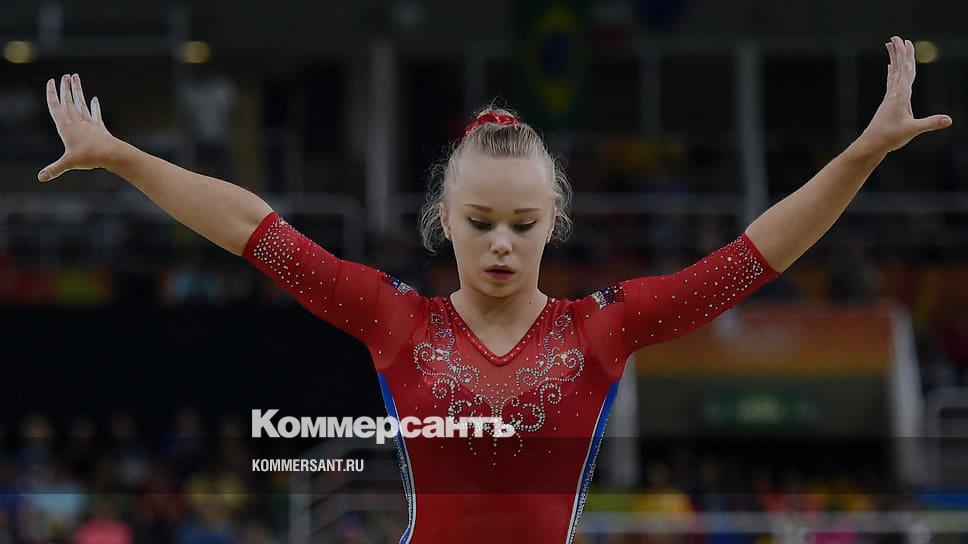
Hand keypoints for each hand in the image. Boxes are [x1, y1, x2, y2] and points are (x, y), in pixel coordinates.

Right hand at [39, 74, 117, 181]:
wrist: (112, 154)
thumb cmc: (89, 157)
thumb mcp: (68, 163)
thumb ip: (54, 169)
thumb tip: (40, 178)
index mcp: (66, 126)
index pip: (56, 106)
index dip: (52, 93)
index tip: (52, 81)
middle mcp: (77, 122)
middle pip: (69, 101)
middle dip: (66, 88)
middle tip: (65, 75)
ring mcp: (89, 124)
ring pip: (81, 104)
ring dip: (78, 91)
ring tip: (76, 78)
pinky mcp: (99, 128)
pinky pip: (95, 115)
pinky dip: (94, 107)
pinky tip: (94, 100)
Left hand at [860, 36, 951, 153]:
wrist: (871, 145)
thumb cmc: (890, 137)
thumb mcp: (913, 130)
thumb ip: (931, 123)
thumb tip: (949, 120)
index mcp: (901, 96)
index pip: (906, 72)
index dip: (908, 57)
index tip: (907, 43)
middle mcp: (894, 94)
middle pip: (899, 68)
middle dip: (900, 53)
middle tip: (897, 37)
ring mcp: (890, 98)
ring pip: (893, 73)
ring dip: (894, 58)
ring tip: (891, 45)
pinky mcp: (888, 103)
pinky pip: (891, 82)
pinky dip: (892, 72)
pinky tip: (890, 67)